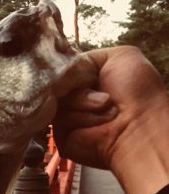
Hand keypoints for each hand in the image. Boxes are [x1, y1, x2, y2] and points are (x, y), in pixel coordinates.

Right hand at [54, 46, 168, 193]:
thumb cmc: (136, 93)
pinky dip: (80, 119)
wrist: (137, 126)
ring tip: (105, 110)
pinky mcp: (62, 136)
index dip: (70, 69)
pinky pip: (59, 119)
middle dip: (79, 86)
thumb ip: (88, 57)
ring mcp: (67, 118)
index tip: (81, 71)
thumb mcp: (121, 56)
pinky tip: (97, 126)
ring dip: (84, 103)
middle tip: (104, 95)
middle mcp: (75, 99)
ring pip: (58, 101)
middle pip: (57, 84)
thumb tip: (63, 68)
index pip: (64, 69)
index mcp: (87, 81)